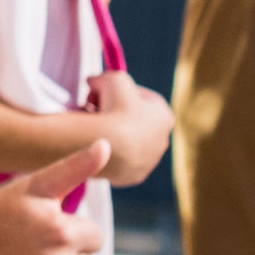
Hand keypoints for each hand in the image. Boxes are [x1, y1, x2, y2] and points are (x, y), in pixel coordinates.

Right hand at [85, 71, 173, 186]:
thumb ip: (105, 77)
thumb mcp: (113, 78)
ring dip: (110, 132)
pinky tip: (93, 143)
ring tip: (90, 125)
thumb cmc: (116, 108)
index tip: (105, 90)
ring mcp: (148, 161)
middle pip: (135, 121)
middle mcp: (161, 141)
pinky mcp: (132, 176)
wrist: (109, 145)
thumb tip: (94, 81)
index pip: (145, 98)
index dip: (123, 91)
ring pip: (126, 142)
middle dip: (115, 112)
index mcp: (165, 117)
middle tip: (94, 106)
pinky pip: (117, 159)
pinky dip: (106, 150)